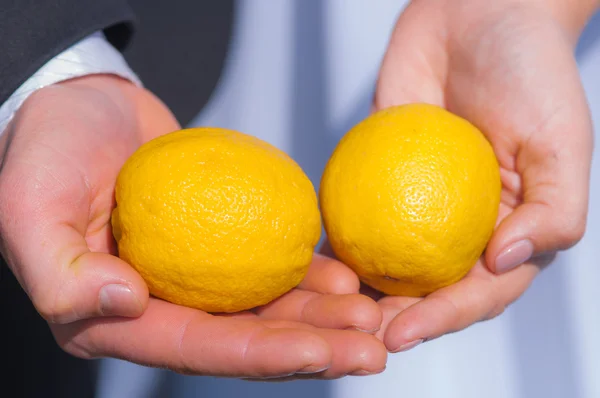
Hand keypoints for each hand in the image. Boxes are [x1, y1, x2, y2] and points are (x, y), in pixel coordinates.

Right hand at [0, 75, 385, 377]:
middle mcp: (161, 305)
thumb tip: (124, 303)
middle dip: (312, 347)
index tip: (321, 352)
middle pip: (246, 338)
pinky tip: (345, 275)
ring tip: (371, 313)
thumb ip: (60, 272)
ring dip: (322, 314)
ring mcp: (196, 274)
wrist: (83, 108)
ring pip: (267, 305)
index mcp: (114, 317)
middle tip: (370, 347)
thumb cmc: (44, 153)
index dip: (261, 356)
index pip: (196, 348)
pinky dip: (308, 271)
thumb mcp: (29, 208)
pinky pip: (269, 260)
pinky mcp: (221, 239)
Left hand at [362, 0, 594, 350]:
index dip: (443, 318)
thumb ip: (552, 211)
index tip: (402, 332)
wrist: (479, 17)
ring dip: (359, 289)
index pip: (479, 290)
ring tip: (328, 311)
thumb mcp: (562, 143)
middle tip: (356, 334)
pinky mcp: (379, 175)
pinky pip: (356, 211)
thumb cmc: (532, 74)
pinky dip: (337, 236)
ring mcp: (416, 202)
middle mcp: (461, 225)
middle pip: (427, 287)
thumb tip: (505, 262)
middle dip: (393, 318)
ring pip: (387, 258)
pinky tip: (313, 257)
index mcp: (509, 229)